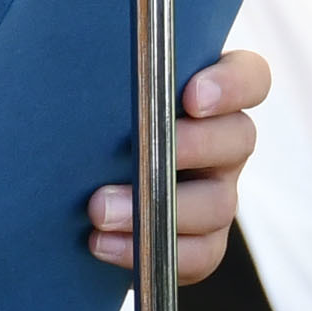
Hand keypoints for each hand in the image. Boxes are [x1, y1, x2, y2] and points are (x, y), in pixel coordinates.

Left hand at [88, 49, 266, 281]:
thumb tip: (60, 54)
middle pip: (239, 138)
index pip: (251, 77)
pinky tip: (101, 243)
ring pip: (218, 204)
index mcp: (210, 95)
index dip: (233, 85)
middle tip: (137, 150)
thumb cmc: (83, 121)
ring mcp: (217, 194)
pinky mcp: (201, 242)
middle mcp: (224, 143)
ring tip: (98, 208)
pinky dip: (150, 252)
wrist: (70, 191)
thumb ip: (101, 71)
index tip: (191, 96)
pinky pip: (199, 256)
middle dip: (190, 146)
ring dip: (157, 207)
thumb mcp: (95, 90)